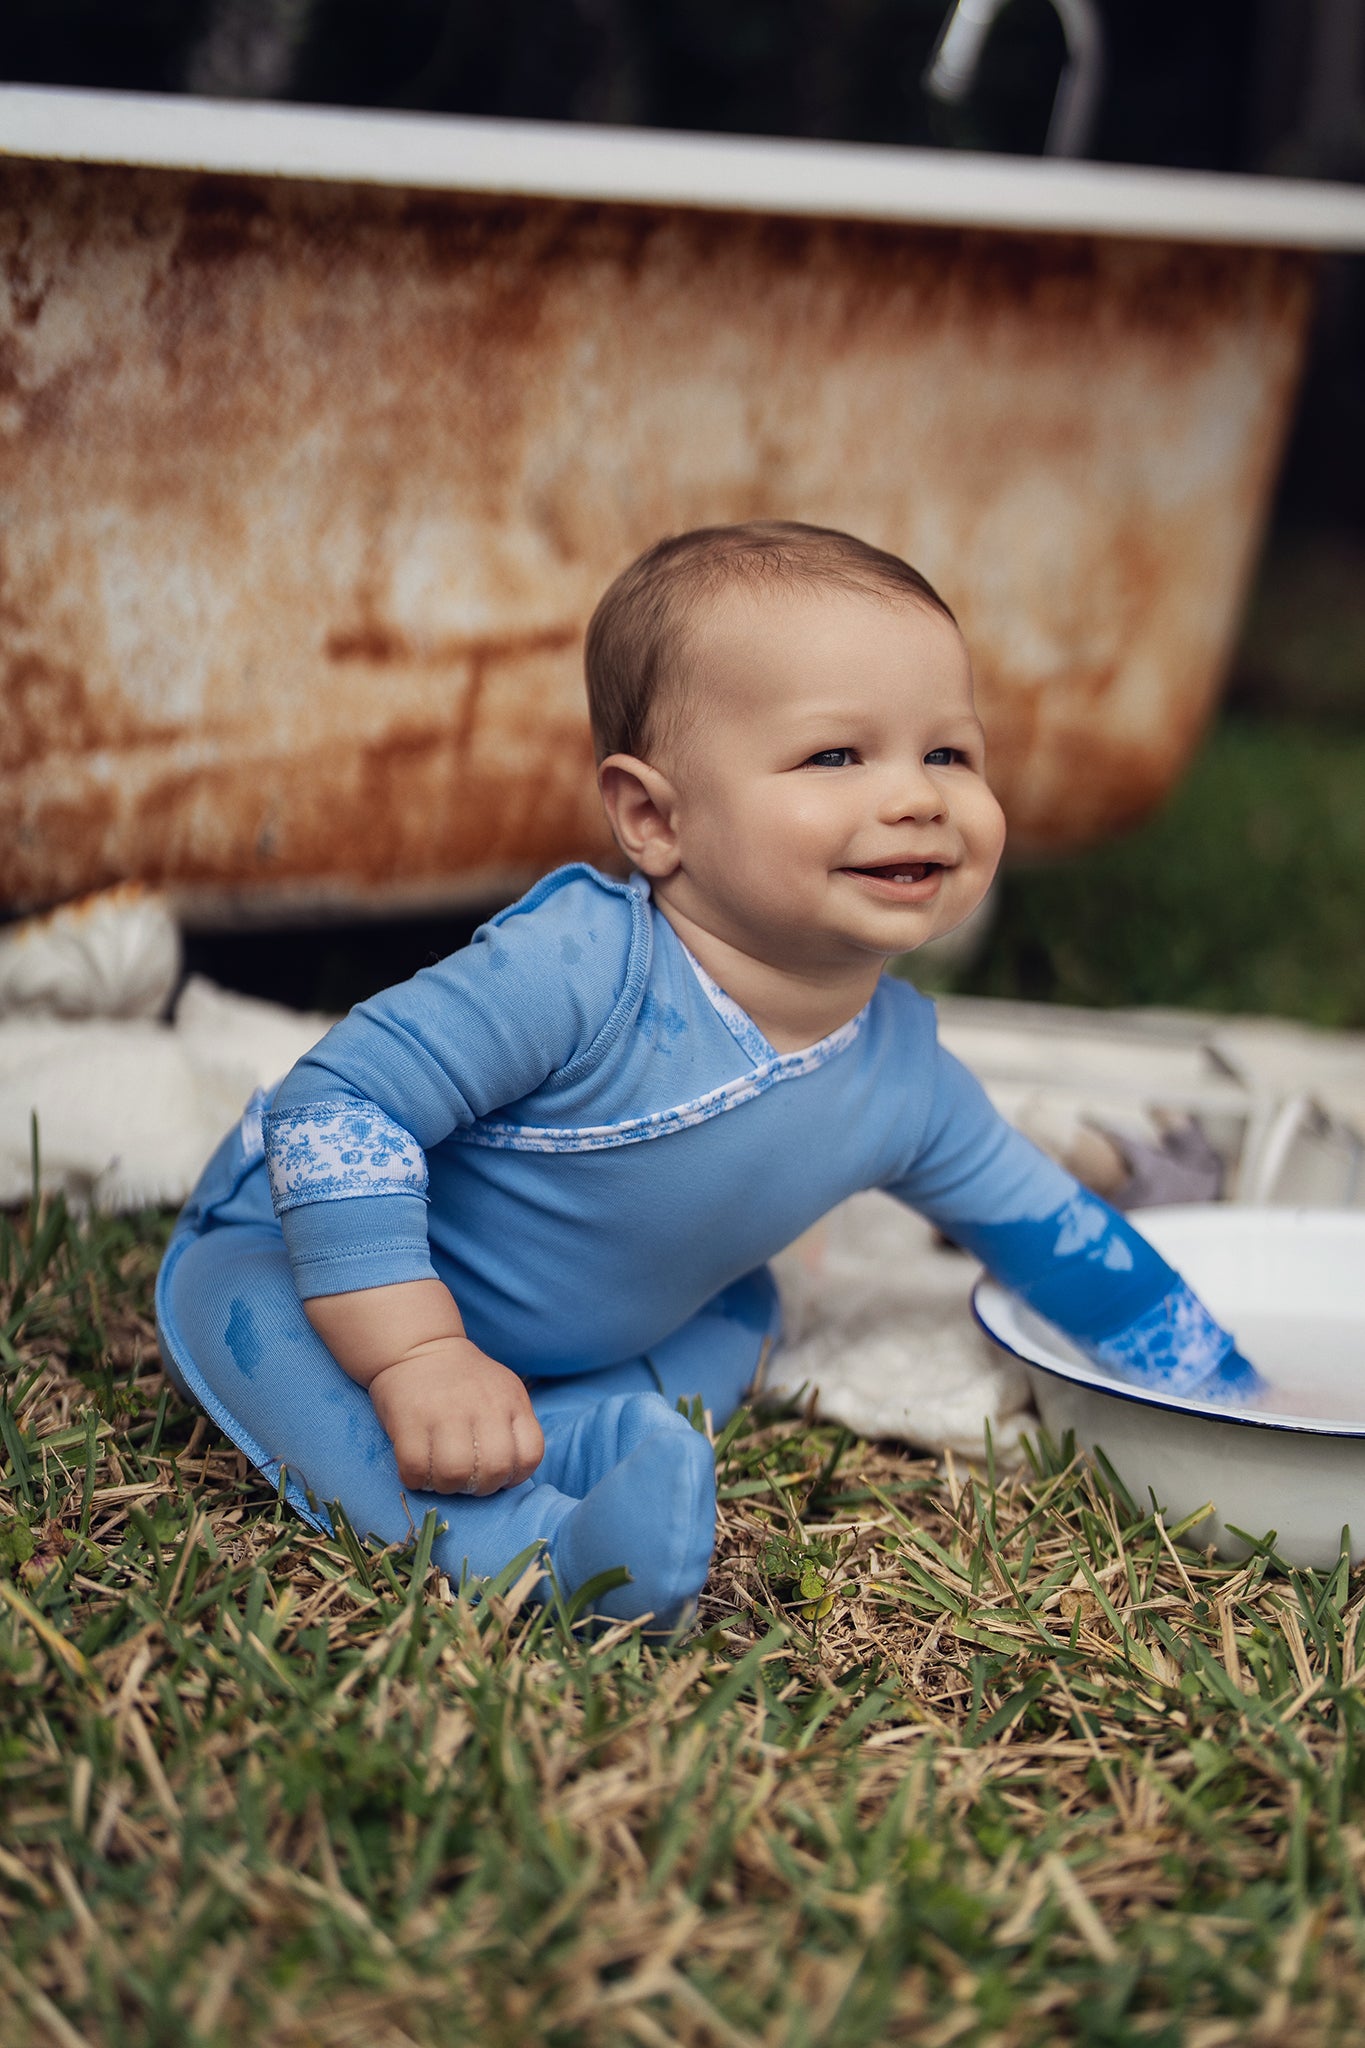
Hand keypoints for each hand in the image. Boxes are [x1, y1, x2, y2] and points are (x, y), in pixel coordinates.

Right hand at [367, 1337, 544, 1495]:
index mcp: (511, 1400)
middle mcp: (482, 1405)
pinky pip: (416, 1469)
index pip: (529, 1454)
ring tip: (440, 1476)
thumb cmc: (464, 1382)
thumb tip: (509, 1475)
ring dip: (447, 1486)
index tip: (499, 1474)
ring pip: (454, 1474)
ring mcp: (444, 1412)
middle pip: (493, 1470)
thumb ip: (512, 1427)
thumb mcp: (502, 1392)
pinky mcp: (408, 1420)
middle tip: (467, 1480)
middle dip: (481, 1488)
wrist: (419, 1348)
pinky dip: (416, 1480)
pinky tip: (417, 1470)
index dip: (515, 1476)